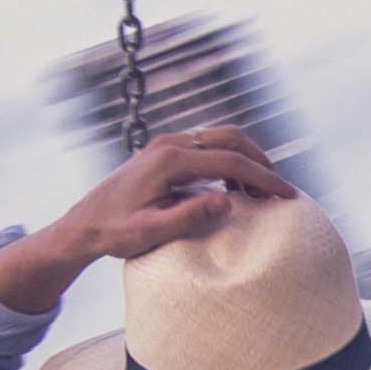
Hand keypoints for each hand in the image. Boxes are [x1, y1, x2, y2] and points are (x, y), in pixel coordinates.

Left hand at [55, 128, 294, 265]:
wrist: (83, 224)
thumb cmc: (114, 231)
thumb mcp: (151, 231)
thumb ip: (189, 217)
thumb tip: (228, 202)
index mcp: (170, 160)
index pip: (230, 160)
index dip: (263, 177)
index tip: (287, 195)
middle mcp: (169, 144)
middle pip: (230, 138)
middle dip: (261, 161)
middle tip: (279, 190)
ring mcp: (167, 144)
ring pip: (220, 138)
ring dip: (246, 159)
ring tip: (259, 192)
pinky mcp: (165, 151)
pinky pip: (206, 146)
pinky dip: (229, 160)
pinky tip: (233, 187)